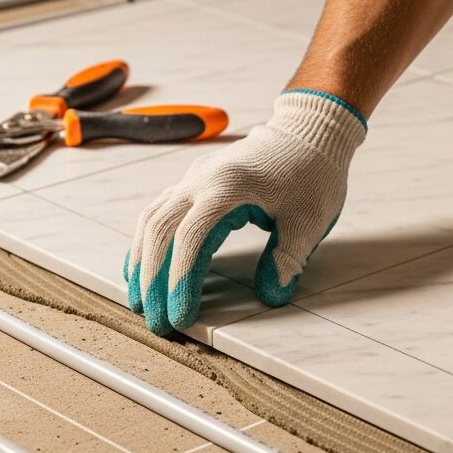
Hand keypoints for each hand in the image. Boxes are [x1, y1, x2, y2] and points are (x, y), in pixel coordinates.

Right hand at [124, 91, 365, 335]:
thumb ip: (288, 257)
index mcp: (227, 188)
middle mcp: (200, 181)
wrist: (307, 131)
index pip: (190, 239)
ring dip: (142, 262)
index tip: (180, 317)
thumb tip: (271, 295)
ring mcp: (193, 178)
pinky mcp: (193, 182)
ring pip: (151, 220)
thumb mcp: (310, 219)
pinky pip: (159, 211)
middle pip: (160, 231)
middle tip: (155, 321)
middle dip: (152, 280)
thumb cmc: (312, 173)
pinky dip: (147, 241)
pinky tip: (143, 268)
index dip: (181, 281)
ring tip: (140, 301)